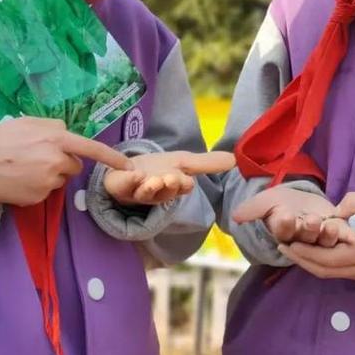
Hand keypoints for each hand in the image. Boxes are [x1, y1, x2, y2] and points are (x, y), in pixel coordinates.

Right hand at [0, 118, 131, 206]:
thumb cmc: (0, 137)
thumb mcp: (29, 122)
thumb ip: (54, 127)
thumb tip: (68, 134)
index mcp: (56, 140)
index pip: (92, 149)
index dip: (113, 158)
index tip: (130, 167)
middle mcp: (56, 162)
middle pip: (74, 166)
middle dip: (62, 162)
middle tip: (38, 155)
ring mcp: (47, 183)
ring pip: (58, 180)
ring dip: (49, 174)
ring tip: (23, 166)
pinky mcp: (36, 198)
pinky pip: (45, 192)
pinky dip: (36, 186)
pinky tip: (18, 178)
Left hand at [104, 150, 235, 206]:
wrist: (126, 171)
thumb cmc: (156, 169)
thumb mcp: (182, 162)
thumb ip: (206, 163)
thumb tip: (235, 159)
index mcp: (173, 187)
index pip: (182, 188)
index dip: (183, 184)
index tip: (185, 180)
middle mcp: (157, 193)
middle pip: (165, 193)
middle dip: (168, 186)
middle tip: (169, 178)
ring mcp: (137, 192)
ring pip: (145, 195)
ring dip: (149, 188)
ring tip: (152, 180)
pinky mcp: (119, 187)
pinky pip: (123, 186)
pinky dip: (128, 180)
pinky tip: (133, 174)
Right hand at [232, 186, 354, 247]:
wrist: (299, 200)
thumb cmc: (281, 202)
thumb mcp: (266, 201)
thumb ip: (252, 209)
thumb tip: (235, 216)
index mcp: (284, 233)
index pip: (282, 230)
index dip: (284, 224)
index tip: (285, 215)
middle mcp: (302, 240)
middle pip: (305, 238)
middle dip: (308, 229)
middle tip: (310, 220)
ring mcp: (320, 238)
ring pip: (324, 240)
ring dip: (328, 234)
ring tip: (331, 226)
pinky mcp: (337, 232)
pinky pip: (341, 236)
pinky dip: (346, 234)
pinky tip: (351, 233)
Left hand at [276, 192, 354, 280]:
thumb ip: (352, 203)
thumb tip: (331, 213)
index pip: (327, 257)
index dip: (305, 251)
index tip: (287, 240)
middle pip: (323, 270)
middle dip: (300, 259)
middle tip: (281, 246)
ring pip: (328, 274)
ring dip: (307, 263)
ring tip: (290, 249)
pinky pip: (336, 271)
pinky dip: (319, 263)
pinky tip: (308, 252)